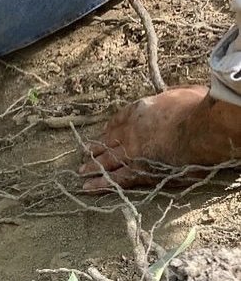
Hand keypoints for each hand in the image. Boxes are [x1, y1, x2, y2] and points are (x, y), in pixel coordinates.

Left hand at [78, 86, 240, 191]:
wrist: (198, 130)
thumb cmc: (195, 110)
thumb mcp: (182, 94)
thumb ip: (174, 98)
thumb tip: (178, 98)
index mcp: (139, 110)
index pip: (119, 120)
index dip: (110, 128)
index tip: (103, 133)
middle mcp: (130, 131)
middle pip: (109, 141)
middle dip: (96, 148)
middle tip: (84, 153)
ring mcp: (131, 151)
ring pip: (107, 160)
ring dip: (93, 166)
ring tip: (82, 171)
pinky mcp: (138, 170)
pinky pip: (116, 179)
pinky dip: (101, 183)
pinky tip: (89, 187)